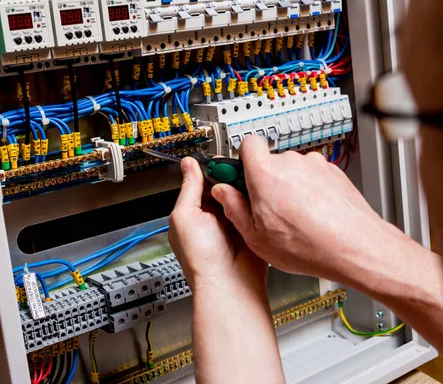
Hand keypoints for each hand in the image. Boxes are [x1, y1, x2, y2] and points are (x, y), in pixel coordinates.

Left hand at [169, 156, 266, 289]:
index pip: (201, 181)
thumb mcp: (185, 217)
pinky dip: (256, 199)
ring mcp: (233, 221)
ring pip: (240, 193)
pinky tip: (257, 196)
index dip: (210, 169)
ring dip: (243, 188)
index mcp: (193, 213)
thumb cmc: (202, 259)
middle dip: (229, 177)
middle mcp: (213, 217)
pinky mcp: (251, 226)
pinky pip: (255, 205)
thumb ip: (188, 189)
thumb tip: (187, 165)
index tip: (219, 159)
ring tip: (246, 184)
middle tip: (236, 170)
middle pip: (223, 185)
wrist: (230, 283)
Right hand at [211, 136, 403, 290]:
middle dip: (266, 181)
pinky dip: (311, 191)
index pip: (247, 144)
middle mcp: (291, 162)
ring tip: (295, 218)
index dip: (241, 160)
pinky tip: (313, 216)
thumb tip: (223, 194)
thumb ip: (234, 209)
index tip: (238, 176)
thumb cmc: (309, 245)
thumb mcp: (256, 236)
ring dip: (290, 188)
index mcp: (265, 173)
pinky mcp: (333, 172)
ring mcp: (314, 165)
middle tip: (267, 208)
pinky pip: (313, 177)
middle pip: (270, 162)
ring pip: (293, 171)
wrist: (354, 246)